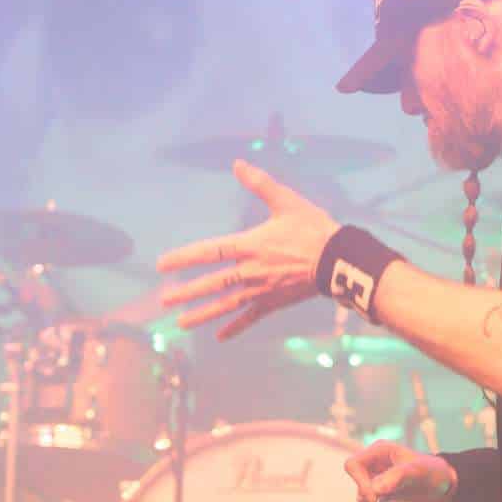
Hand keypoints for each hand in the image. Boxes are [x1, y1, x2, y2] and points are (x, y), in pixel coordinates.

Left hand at [157, 159, 337, 341]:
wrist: (338, 259)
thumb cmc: (312, 228)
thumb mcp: (286, 201)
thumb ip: (259, 183)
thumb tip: (237, 163)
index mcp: (250, 245)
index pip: (209, 252)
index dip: (184, 258)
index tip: (162, 265)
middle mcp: (250, 271)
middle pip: (212, 284)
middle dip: (186, 292)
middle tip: (163, 300)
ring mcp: (261, 290)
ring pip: (226, 305)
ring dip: (202, 314)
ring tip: (180, 323)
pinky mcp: (274, 303)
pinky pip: (251, 318)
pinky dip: (235, 328)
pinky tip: (219, 338)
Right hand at [344, 439, 457, 501]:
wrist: (444, 487)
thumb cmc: (433, 472)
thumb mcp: (418, 471)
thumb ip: (397, 477)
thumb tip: (375, 489)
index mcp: (380, 451)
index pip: (353, 464)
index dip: (359, 481)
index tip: (374, 496)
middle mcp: (375, 464)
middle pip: (355, 480)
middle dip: (365, 494)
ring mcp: (378, 479)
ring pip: (361, 493)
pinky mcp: (382, 493)